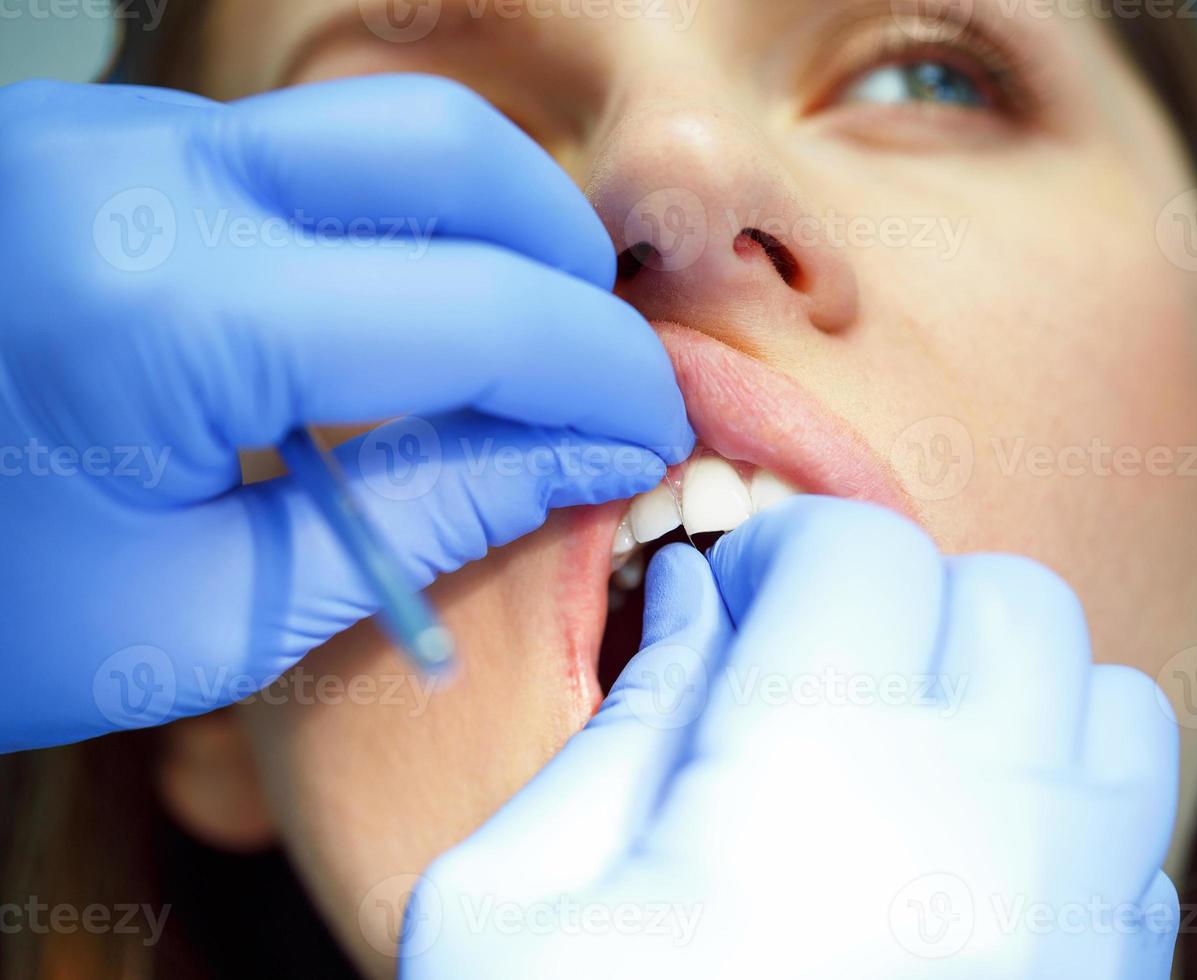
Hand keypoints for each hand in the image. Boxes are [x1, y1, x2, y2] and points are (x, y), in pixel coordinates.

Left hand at [0, 75, 692, 750]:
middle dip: (562, 258)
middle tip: (590, 370)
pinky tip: (386, 329)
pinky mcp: (97, 146)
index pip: (479, 312)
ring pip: (372, 133)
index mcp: (164, 313)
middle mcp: (136, 177)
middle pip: (443, 148)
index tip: (651, 432)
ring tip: (503, 351)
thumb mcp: (210, 611)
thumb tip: (579, 455)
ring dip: (480, 228)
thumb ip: (422, 515)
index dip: (601, 377)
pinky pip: (295, 158)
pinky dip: (385, 231)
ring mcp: (105, 139)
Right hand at [404, 497, 1179, 977]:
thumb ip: (617, 731)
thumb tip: (696, 605)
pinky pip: (1136, 827)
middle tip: (811, 667)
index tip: (736, 596)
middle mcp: (984, 820)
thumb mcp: (509, 911)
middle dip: (903, 598)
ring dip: (1009, 683)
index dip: (787, 547)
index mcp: (815, 769)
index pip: (865, 546)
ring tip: (904, 745)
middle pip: (1007, 596)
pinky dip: (1067, 793)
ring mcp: (1073, 916)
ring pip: (1107, 696)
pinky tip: (964, 851)